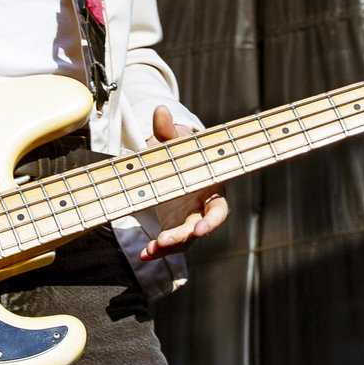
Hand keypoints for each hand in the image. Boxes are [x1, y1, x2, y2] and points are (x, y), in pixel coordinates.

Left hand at [139, 104, 229, 261]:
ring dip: (169, 247)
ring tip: (152, 249)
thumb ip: (168, 130)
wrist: (172, 163)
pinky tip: (145, 253)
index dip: (212, 221)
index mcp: (211, 188)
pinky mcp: (174, 226)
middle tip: (167, 241)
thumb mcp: (174, 141)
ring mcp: (189, 220)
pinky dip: (158, 249)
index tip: (201, 230)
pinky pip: (169, 242)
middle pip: (201, 229)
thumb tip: (160, 111)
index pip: (218, 209)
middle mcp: (203, 208)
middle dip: (185, 237)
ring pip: (185, 240)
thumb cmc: (181, 152)